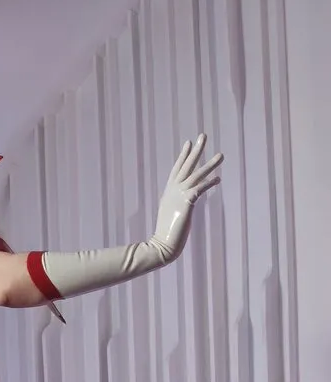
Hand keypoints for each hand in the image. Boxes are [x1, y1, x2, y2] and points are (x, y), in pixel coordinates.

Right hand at [152, 133, 222, 262]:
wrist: (161, 246)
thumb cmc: (164, 237)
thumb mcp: (169, 216)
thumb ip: (174, 207)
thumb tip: (181, 206)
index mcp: (168, 194)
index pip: (176, 170)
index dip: (183, 156)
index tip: (189, 143)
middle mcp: (173, 192)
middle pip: (185, 167)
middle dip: (195, 151)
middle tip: (203, 135)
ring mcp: (178, 197)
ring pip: (195, 175)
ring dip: (209, 164)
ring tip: (221, 155)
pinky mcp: (185, 204)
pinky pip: (199, 189)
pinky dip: (208, 183)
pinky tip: (218, 179)